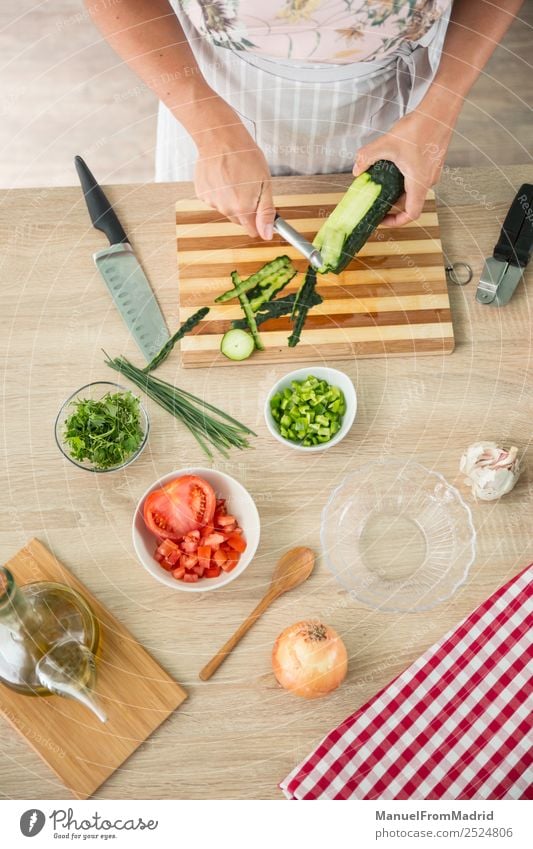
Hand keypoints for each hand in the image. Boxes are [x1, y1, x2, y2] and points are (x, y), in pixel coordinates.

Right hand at [194, 129, 275, 239]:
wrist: (220, 138)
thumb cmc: (245, 156)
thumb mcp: (264, 183)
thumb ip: (266, 212)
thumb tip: (267, 234)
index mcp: (243, 209)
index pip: (252, 231)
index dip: (259, 223)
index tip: (260, 211)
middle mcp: (226, 209)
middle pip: (240, 220)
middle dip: (246, 208)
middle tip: (248, 186)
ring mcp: (212, 202)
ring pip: (227, 208)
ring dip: (232, 198)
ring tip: (234, 177)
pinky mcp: (202, 194)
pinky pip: (215, 199)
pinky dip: (219, 191)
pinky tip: (222, 176)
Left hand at [353, 110, 453, 225]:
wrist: (440, 109)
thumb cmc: (421, 126)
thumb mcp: (387, 144)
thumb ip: (368, 157)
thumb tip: (356, 170)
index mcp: (419, 182)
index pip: (411, 214)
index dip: (397, 221)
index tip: (384, 219)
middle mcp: (428, 180)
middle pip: (410, 202)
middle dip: (392, 204)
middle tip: (377, 200)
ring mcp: (432, 171)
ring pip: (413, 189)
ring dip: (398, 190)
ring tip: (382, 182)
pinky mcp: (432, 162)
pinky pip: (417, 177)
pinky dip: (404, 178)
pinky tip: (393, 166)